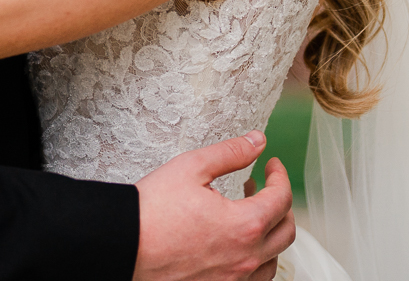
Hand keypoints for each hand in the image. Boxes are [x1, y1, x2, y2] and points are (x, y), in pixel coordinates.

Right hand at [133, 134, 295, 280]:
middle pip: (285, 232)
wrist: (123, 246)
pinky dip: (256, 261)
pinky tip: (240, 246)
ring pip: (272, 261)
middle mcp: (245, 259)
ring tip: (251, 216)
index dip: (279, 176)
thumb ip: (231, 152)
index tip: (271, 166)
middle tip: (262, 187)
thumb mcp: (192, 167)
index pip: (281, 198)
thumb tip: (258, 141)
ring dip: (270, 235)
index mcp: (245, 226)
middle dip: (280, 204)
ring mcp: (232, 280)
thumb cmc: (152, 210)